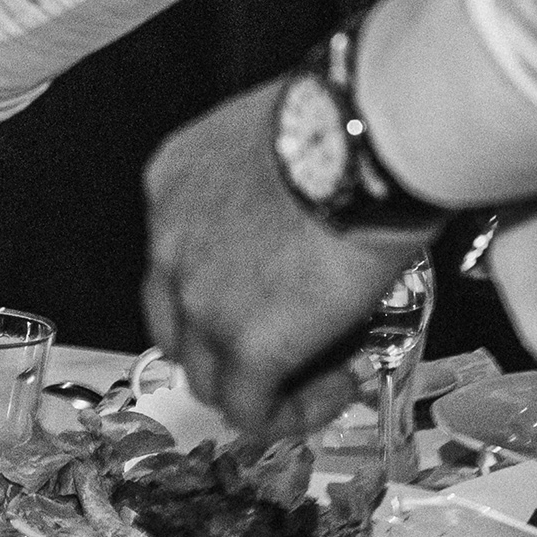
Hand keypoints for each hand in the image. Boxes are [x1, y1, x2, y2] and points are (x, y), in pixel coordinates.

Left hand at [143, 77, 434, 437]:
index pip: (176, 260)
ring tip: (323, 376)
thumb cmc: (344, 121)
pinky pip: (252, 410)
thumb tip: (317, 206)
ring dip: (264, 388)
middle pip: (178, 326)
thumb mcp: (280, 141)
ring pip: (207, 378)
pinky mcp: (247, 343)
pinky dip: (290, 415)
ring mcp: (202, 298)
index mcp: (173, 184)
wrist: (366, 138)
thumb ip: (277, 184)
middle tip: (291, 347)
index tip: (276, 292)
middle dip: (227, 348)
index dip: (225, 288)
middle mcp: (170, 243)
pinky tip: (335, 389)